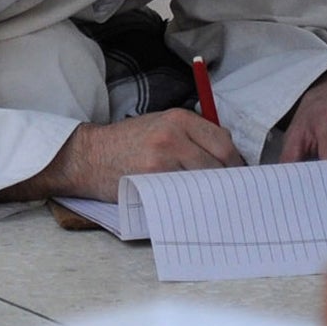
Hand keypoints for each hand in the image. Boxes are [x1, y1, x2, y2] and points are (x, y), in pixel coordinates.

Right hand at [4, 110, 242, 202]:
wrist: (88, 156)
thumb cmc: (127, 142)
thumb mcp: (160, 125)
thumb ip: (193, 135)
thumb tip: (228, 157)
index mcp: (179, 119)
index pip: (224, 142)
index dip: (235, 163)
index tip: (238, 176)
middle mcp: (174, 135)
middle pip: (219, 164)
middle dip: (226, 181)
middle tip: (230, 194)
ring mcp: (163, 160)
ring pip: (204, 181)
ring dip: (211, 194)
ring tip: (212, 202)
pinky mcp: (152, 181)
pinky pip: (184, 195)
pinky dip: (191, 202)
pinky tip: (192, 206)